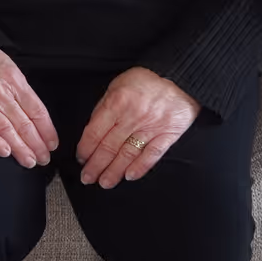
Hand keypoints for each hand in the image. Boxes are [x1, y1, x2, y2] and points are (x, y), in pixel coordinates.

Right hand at [0, 47, 58, 167]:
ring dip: (20, 149)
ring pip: (6, 130)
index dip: (46, 130)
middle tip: (43, 158)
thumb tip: (36, 111)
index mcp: (14, 81)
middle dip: (36, 144)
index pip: (36, 110)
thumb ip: (22, 87)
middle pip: (24, 124)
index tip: (51, 143)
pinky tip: (5, 152)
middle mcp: (1, 94)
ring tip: (29, 160)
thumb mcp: (9, 66)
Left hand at [75, 67, 199, 187]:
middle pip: (109, 147)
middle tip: (88, 178)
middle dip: (95, 166)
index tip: (81, 159)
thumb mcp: (117, 85)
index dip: (85, 149)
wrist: (180, 78)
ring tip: (104, 182)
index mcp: (117, 103)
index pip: (95, 132)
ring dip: (114, 171)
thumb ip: (104, 107)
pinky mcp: (168, 135)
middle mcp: (133, 117)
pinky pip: (152, 155)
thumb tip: (92, 131)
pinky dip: (140, 167)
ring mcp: (151, 127)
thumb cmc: (145, 81)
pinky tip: (129, 176)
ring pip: (128, 154)